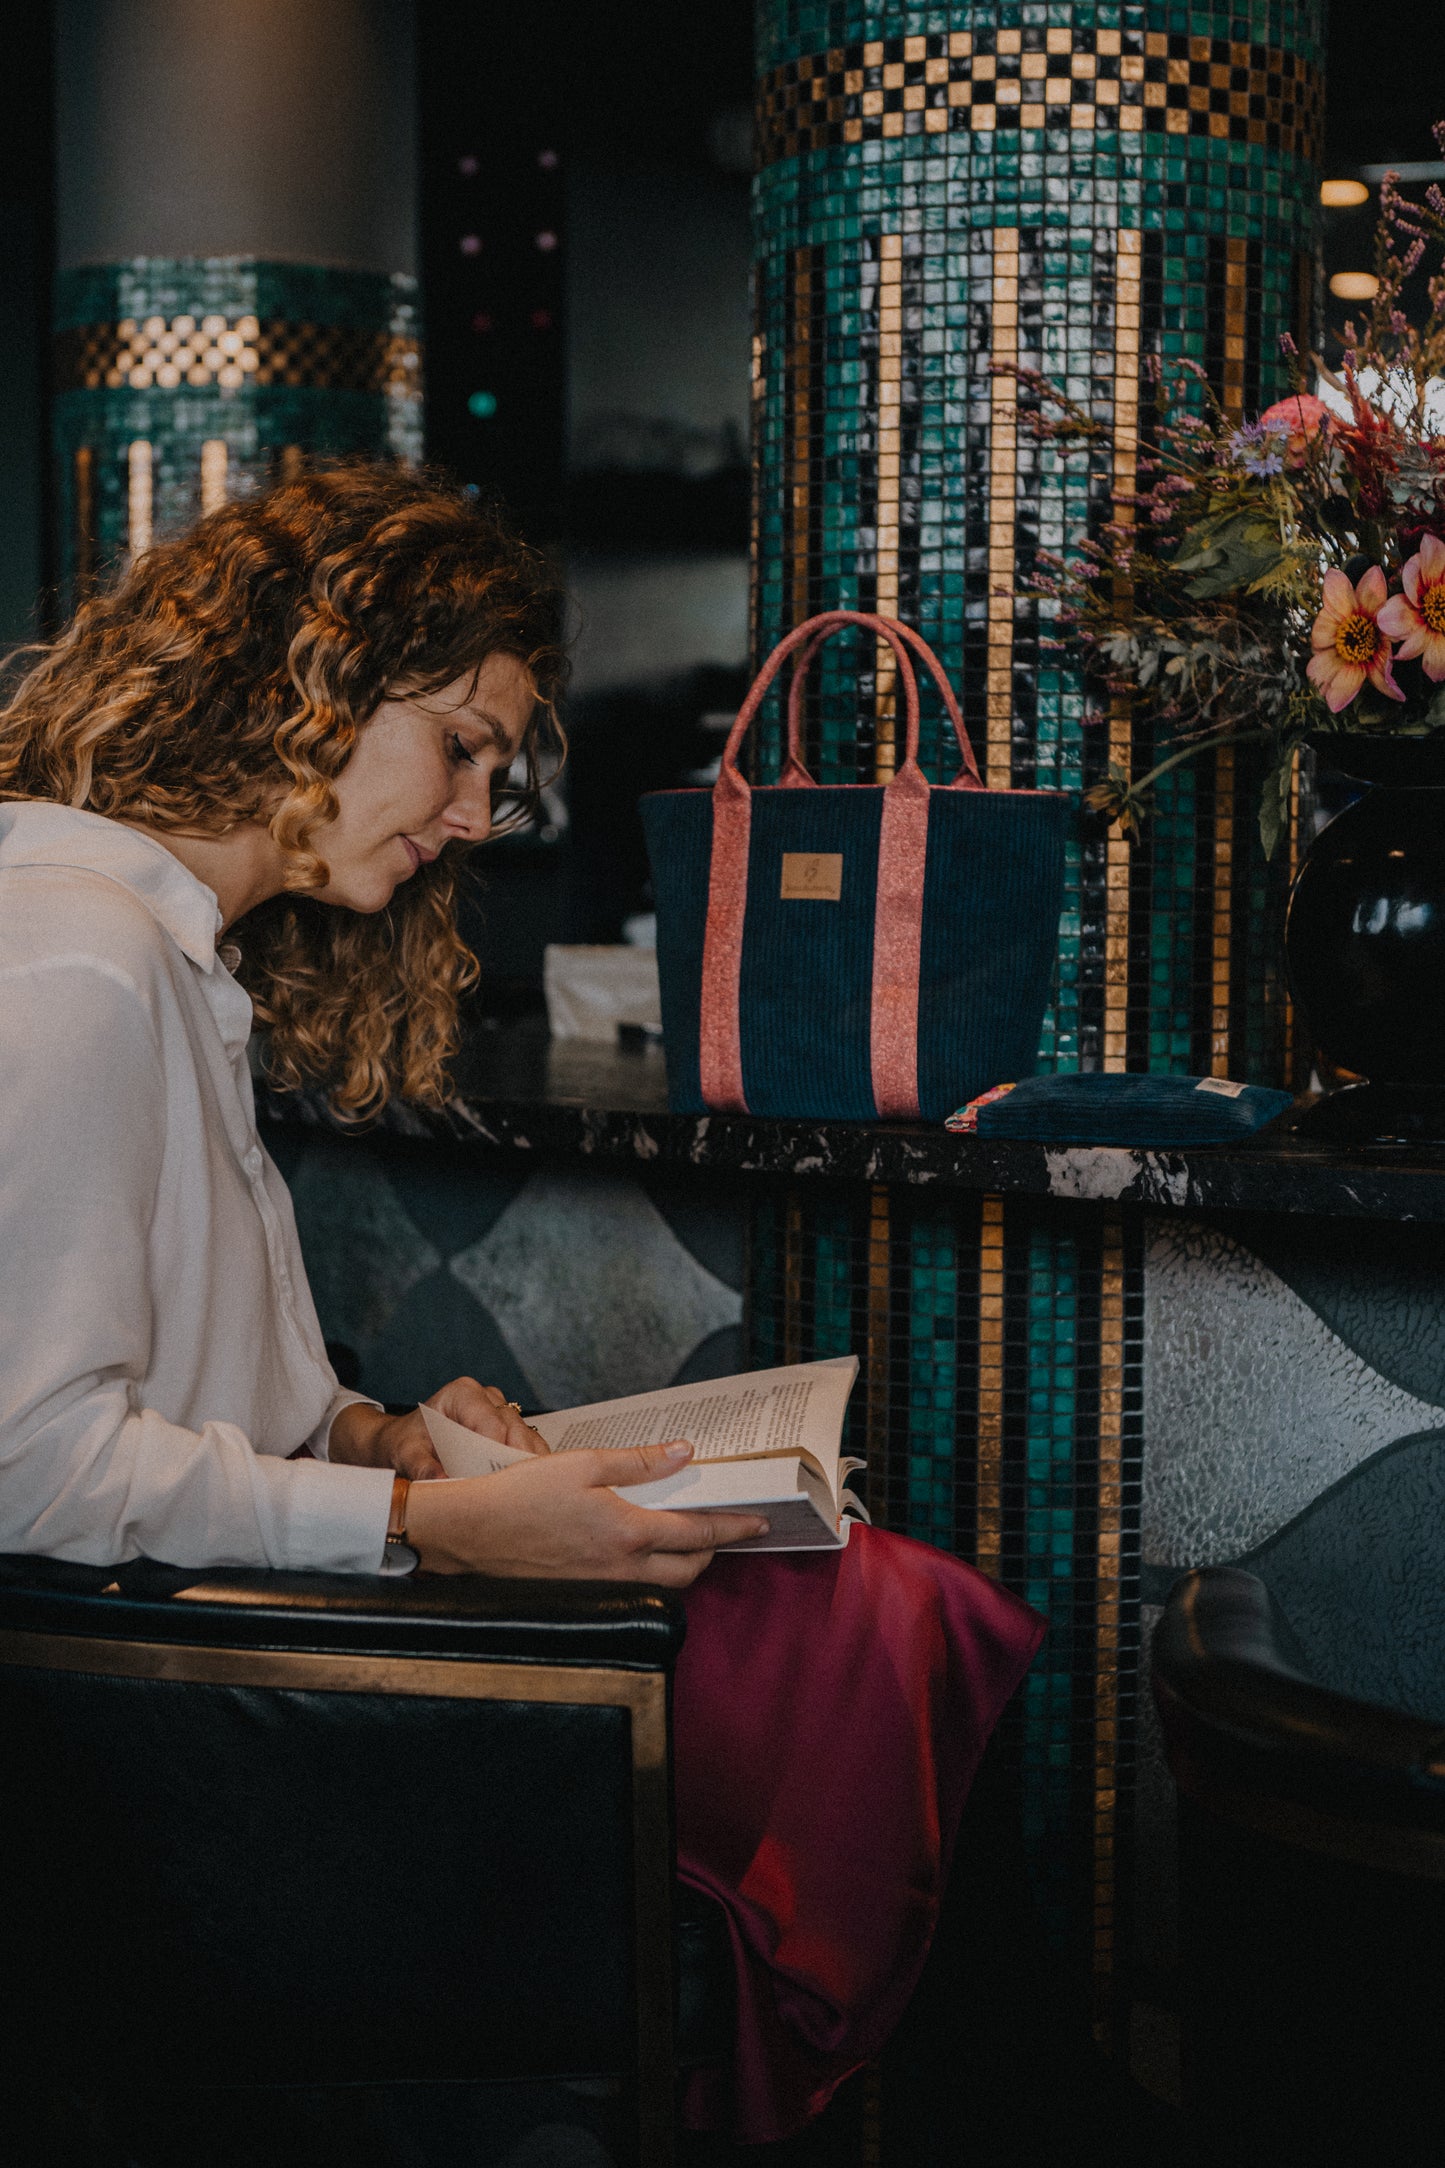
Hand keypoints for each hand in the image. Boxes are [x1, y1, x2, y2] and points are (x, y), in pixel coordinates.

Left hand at [329, 1377, 545, 1483]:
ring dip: (526, 1468)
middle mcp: (488, 1399)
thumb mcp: (405, 1454)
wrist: (404, 1444)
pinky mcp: (511, 1432)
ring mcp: (502, 1414)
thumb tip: (444, 1482)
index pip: (492, 1423)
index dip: (497, 1453)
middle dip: (514, 1463)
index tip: (495, 1482)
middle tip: (512, 1496)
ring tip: (523, 1497)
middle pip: (514, 1430)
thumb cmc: (405, 1443)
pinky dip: (528, 1470)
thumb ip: (421, 1466)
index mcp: (463, 1394)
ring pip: (527, 1439)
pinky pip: (529, 1449)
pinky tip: (525, 1492)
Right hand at [403, 1439, 768, 1585]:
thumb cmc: (521, 1493)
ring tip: (690, 1538)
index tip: (759, 1522)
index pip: (699, 1534)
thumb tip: (686, 1452)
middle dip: (714, 1550)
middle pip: (690, 1569)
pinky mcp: (584, 1593)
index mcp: (628, 1532)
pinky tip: (644, 1551)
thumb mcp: (583, 1463)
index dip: (734, 1527)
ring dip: (685, 1566)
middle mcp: (622, 1567)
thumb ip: (640, 1462)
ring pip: (664, 1584)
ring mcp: (603, 1585)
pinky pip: (636, 1588)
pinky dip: (653, 1573)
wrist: (470, 1533)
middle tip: (725, 1527)